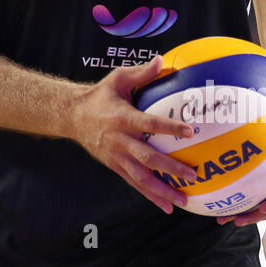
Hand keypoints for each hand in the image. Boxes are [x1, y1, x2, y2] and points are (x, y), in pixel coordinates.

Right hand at [68, 56, 201, 214]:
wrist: (72, 116)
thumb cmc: (100, 95)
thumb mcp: (117, 79)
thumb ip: (141, 72)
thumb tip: (161, 60)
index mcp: (122, 118)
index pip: (148, 123)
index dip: (168, 127)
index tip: (189, 131)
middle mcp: (119, 140)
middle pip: (147, 157)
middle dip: (170, 168)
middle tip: (193, 175)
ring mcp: (116, 156)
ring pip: (141, 177)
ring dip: (163, 190)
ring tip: (184, 200)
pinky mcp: (115, 166)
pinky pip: (135, 183)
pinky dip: (151, 196)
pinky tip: (167, 206)